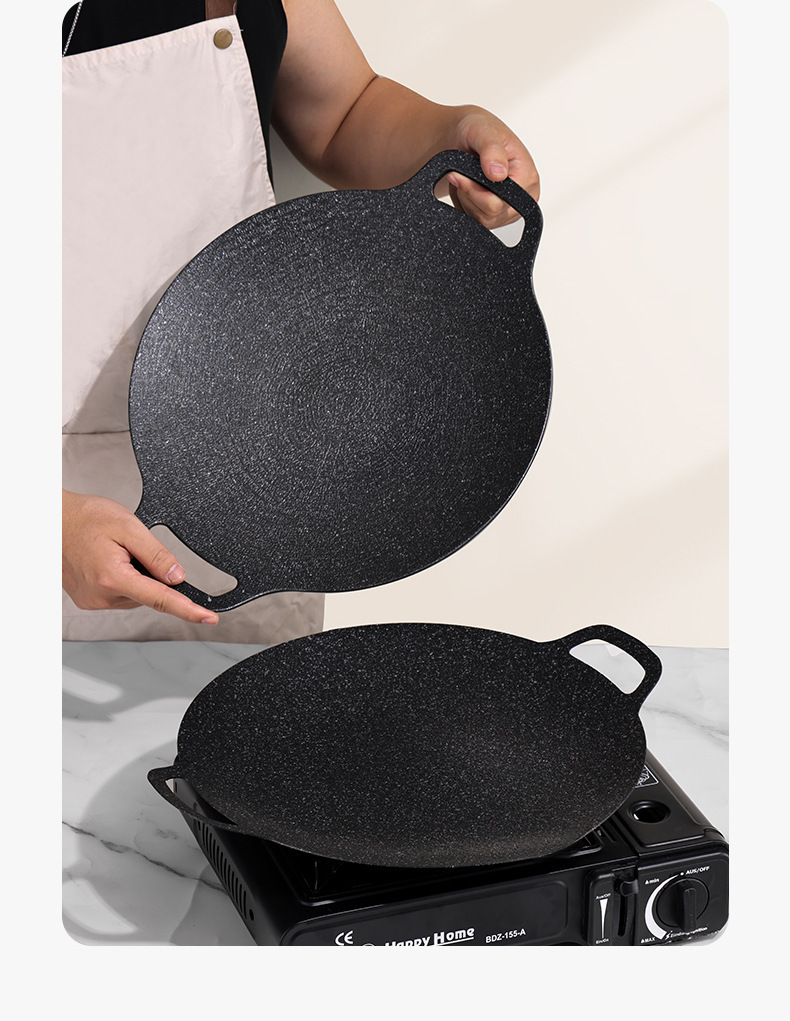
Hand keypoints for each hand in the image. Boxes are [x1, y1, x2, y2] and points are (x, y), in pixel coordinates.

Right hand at [62, 490, 218, 624]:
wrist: (51, 519)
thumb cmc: (84, 517)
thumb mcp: (128, 526)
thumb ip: (156, 554)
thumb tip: (178, 577)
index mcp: (113, 578)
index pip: (161, 599)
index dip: (189, 610)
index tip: (209, 618)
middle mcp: (101, 596)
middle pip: (148, 594)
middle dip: (151, 573)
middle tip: (131, 547)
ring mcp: (93, 600)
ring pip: (135, 594)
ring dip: (136, 575)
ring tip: (114, 551)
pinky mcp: (88, 599)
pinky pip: (119, 593)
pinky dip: (123, 579)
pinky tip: (108, 560)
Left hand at [442, 107, 539, 228]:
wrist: (464, 137)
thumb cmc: (478, 131)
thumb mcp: (483, 131)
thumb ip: (492, 150)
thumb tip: (498, 173)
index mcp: (527, 177)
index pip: (499, 203)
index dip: (475, 191)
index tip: (460, 174)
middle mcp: (522, 197)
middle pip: (489, 215)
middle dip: (468, 194)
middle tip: (459, 173)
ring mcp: (509, 209)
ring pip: (481, 221)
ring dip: (466, 200)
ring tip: (465, 177)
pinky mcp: (496, 216)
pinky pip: (475, 222)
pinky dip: (465, 205)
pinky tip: (467, 188)